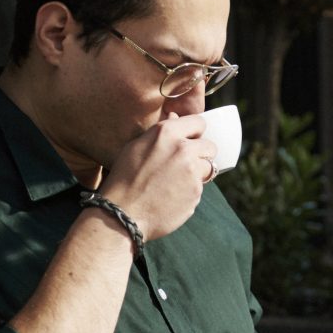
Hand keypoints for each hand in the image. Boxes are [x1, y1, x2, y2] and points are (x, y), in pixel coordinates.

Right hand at [96, 112, 218, 241]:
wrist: (123, 213)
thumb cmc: (124, 179)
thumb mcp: (136, 147)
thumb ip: (161, 132)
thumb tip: (176, 119)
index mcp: (166, 133)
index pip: (198, 122)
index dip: (196, 132)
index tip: (191, 140)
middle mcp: (183, 149)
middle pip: (210, 146)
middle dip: (201, 154)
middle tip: (186, 164)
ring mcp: (192, 171)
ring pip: (208, 168)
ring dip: (198, 173)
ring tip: (176, 182)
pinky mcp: (196, 192)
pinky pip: (200, 187)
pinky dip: (190, 191)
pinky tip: (172, 196)